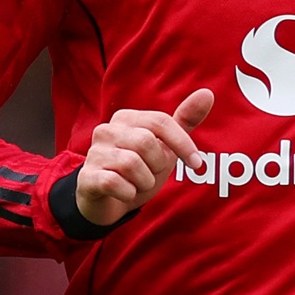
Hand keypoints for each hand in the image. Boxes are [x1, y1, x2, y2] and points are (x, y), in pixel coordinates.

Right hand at [76, 89, 213, 225]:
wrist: (108, 201)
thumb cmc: (139, 170)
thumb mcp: (165, 146)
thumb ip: (184, 120)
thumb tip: (207, 93)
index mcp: (126, 118)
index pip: (161, 122)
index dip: (182, 144)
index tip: (196, 163)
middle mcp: (106, 130)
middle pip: (147, 142)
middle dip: (158, 165)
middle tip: (151, 174)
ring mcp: (94, 153)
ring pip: (132, 164)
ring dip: (145, 181)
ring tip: (138, 184)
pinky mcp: (87, 177)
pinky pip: (115, 183)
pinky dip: (129, 193)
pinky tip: (125, 192)